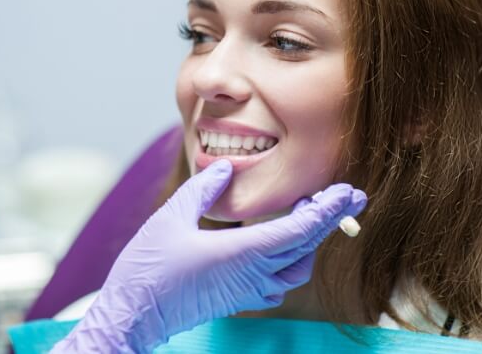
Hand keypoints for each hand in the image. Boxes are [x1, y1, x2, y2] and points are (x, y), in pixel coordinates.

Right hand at [52, 159, 366, 352]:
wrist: (133, 314)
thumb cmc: (148, 267)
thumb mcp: (171, 216)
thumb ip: (202, 188)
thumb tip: (226, 168)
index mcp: (241, 253)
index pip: (299, 230)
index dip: (326, 210)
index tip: (348, 192)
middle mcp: (252, 274)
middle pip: (305, 247)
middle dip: (330, 219)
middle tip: (348, 196)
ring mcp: (247, 291)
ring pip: (297, 268)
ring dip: (311, 241)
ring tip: (311, 214)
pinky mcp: (238, 300)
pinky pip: (279, 283)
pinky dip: (291, 262)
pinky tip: (282, 247)